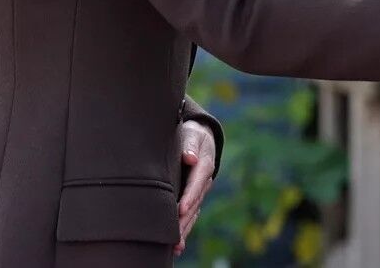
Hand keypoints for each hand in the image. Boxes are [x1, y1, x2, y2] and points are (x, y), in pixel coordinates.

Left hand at [175, 119, 217, 255]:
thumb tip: (190, 157)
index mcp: (205, 164)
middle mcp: (204, 181)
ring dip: (185, 228)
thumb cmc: (191, 135)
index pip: (197, 181)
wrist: (199, 139)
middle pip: (196, 202)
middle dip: (186, 219)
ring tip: (176, 244)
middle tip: (175, 233)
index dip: (190, 195)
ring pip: (194, 212)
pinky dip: (185, 229)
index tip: (181, 209)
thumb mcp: (191, 134)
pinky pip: (191, 215)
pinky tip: (177, 245)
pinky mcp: (193, 199)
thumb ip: (189, 145)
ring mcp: (200, 192)